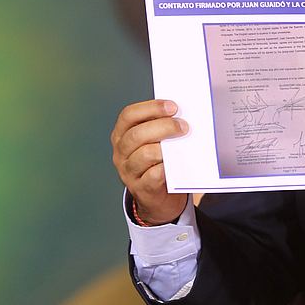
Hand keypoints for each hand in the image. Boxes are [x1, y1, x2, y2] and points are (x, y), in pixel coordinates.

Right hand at [111, 99, 189, 224]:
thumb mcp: (153, 142)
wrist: (158, 197)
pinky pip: (153, 175)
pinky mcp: (141, 188)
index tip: (172, 106)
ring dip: (166, 147)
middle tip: (184, 126)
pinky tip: (177, 163)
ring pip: (145, 154)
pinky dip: (167, 167)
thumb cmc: (158, 161)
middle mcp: (121, 152)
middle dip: (163, 127)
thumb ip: (161, 127)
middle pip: (137, 134)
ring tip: (183, 144)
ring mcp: (128, 171)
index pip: (129, 115)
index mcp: (122, 134)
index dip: (151, 108)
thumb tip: (184, 114)